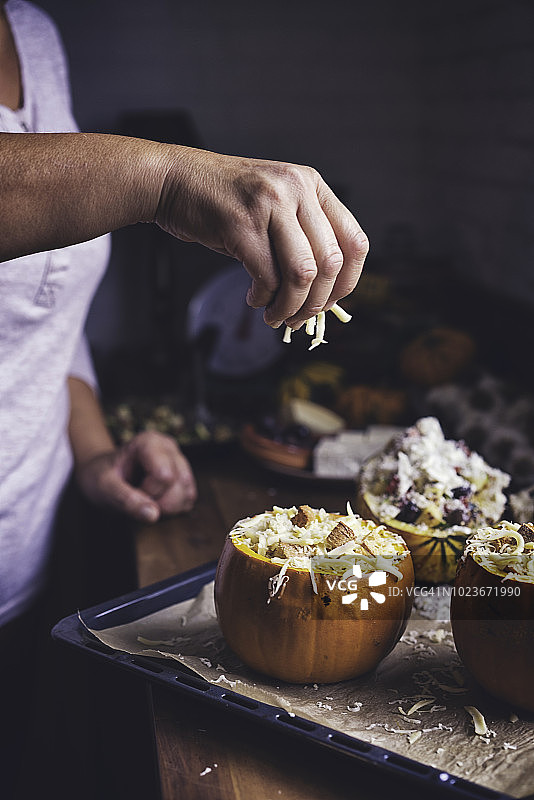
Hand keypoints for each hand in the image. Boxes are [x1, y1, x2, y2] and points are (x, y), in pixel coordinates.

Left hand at [76, 431, 196, 522]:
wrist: (101, 476)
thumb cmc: (100, 477)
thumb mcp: (104, 488)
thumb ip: (126, 500)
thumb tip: (153, 515)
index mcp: (150, 442)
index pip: (165, 475)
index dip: (149, 493)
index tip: (130, 492)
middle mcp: (169, 449)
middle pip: (180, 485)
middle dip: (158, 503)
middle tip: (136, 499)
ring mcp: (179, 463)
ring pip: (188, 494)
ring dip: (167, 508)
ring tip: (144, 501)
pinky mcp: (184, 479)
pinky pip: (188, 501)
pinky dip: (172, 510)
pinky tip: (154, 504)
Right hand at [155, 149, 368, 328]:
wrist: (175, 181)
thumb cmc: (226, 201)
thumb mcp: (277, 206)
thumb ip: (303, 239)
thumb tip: (324, 293)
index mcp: (312, 185)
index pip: (354, 243)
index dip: (347, 284)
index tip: (330, 303)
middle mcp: (296, 189)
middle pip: (330, 264)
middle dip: (316, 303)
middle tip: (298, 318)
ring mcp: (270, 204)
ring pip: (302, 273)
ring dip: (291, 306)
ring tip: (276, 315)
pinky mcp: (242, 224)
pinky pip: (267, 277)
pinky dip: (264, 299)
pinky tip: (255, 299)